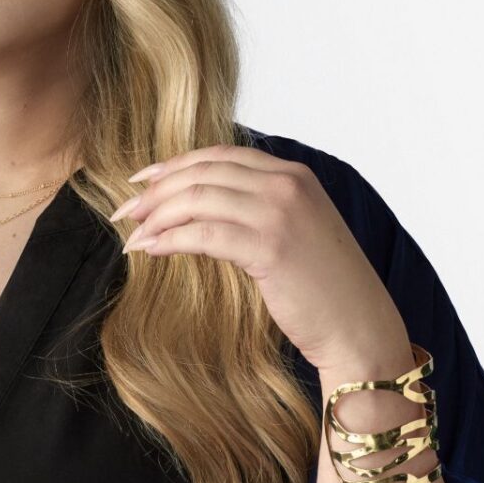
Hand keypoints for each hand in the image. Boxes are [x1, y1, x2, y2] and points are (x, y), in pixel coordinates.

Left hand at [111, 144, 409, 375]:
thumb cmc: (324, 288)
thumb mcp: (297, 231)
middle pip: (202, 173)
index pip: (219, 155)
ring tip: (132, 235)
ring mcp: (280, 213)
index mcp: (294, 175)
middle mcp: (288, 185)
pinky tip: (151, 250)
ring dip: (156, 216)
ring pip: (197, 199)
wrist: (359, 327)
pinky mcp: (269, 248)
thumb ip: (259, 208)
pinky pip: (203, 234)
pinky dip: (169, 239)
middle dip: (156, 190)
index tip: (141, 181)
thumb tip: (203, 206)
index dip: (174, 165)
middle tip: (125, 212)